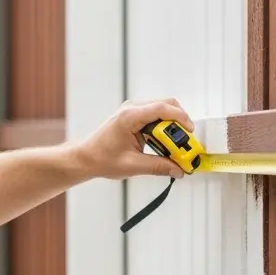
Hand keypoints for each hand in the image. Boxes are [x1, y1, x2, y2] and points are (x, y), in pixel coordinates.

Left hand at [73, 98, 196, 180]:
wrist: (86, 157)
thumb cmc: (102, 159)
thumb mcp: (133, 165)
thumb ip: (158, 166)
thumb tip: (178, 169)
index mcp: (129, 117)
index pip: (162, 108)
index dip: (180, 118)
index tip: (189, 132)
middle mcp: (131, 108)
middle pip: (166, 105)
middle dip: (179, 122)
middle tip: (184, 142)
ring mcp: (132, 110)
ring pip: (163, 109)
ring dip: (172, 125)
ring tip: (173, 145)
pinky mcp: (134, 115)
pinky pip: (156, 115)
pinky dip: (164, 126)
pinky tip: (163, 142)